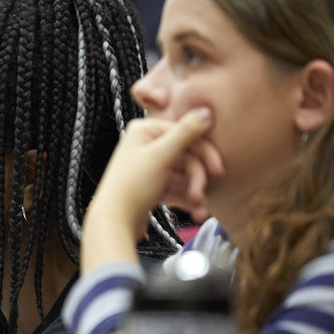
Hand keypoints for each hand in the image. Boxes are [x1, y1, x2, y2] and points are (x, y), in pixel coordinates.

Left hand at [92, 108, 222, 232]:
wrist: (114, 223)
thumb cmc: (131, 187)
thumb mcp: (160, 156)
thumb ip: (185, 133)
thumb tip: (206, 111)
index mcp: (145, 130)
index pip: (186, 134)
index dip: (204, 153)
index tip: (218, 171)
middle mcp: (147, 144)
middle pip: (187, 156)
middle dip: (196, 178)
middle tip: (199, 195)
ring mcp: (150, 165)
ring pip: (184, 174)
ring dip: (194, 192)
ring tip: (199, 210)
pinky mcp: (153, 184)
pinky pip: (178, 187)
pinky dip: (187, 199)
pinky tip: (196, 212)